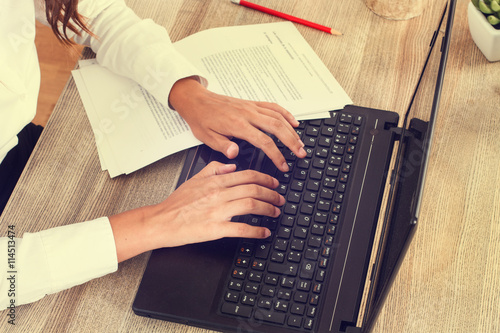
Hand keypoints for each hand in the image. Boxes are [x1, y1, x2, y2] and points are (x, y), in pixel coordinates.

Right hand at [109, 162, 283, 261]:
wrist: (160, 221)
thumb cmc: (176, 204)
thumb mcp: (194, 179)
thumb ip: (213, 169)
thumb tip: (231, 165)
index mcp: (215, 181)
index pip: (247, 176)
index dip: (265, 179)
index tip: (274, 184)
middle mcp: (218, 194)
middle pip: (253, 189)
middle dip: (271, 194)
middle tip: (280, 199)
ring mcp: (217, 211)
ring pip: (251, 205)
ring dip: (268, 208)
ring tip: (275, 212)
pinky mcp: (214, 229)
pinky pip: (240, 229)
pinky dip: (256, 231)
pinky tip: (264, 233)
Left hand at [169, 77, 306, 171]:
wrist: (196, 100)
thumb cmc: (201, 119)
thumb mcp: (206, 137)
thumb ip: (222, 146)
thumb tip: (235, 154)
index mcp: (237, 125)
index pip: (263, 141)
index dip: (276, 154)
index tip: (283, 165)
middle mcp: (248, 114)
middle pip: (277, 127)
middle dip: (292, 142)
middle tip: (301, 153)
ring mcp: (251, 107)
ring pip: (278, 117)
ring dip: (292, 130)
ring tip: (301, 143)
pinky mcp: (252, 104)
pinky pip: (273, 107)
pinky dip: (286, 114)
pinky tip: (294, 122)